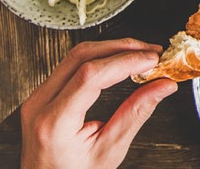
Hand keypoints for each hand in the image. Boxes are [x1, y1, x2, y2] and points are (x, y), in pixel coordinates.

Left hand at [19, 39, 178, 168]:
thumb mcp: (108, 152)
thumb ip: (135, 115)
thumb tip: (162, 86)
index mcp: (53, 123)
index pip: (90, 76)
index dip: (125, 61)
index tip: (152, 59)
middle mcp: (39, 105)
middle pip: (81, 56)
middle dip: (121, 48)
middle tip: (151, 52)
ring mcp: (37, 98)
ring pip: (75, 56)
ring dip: (111, 49)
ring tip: (140, 55)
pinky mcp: (42, 95)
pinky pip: (70, 66)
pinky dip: (99, 59)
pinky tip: (119, 62)